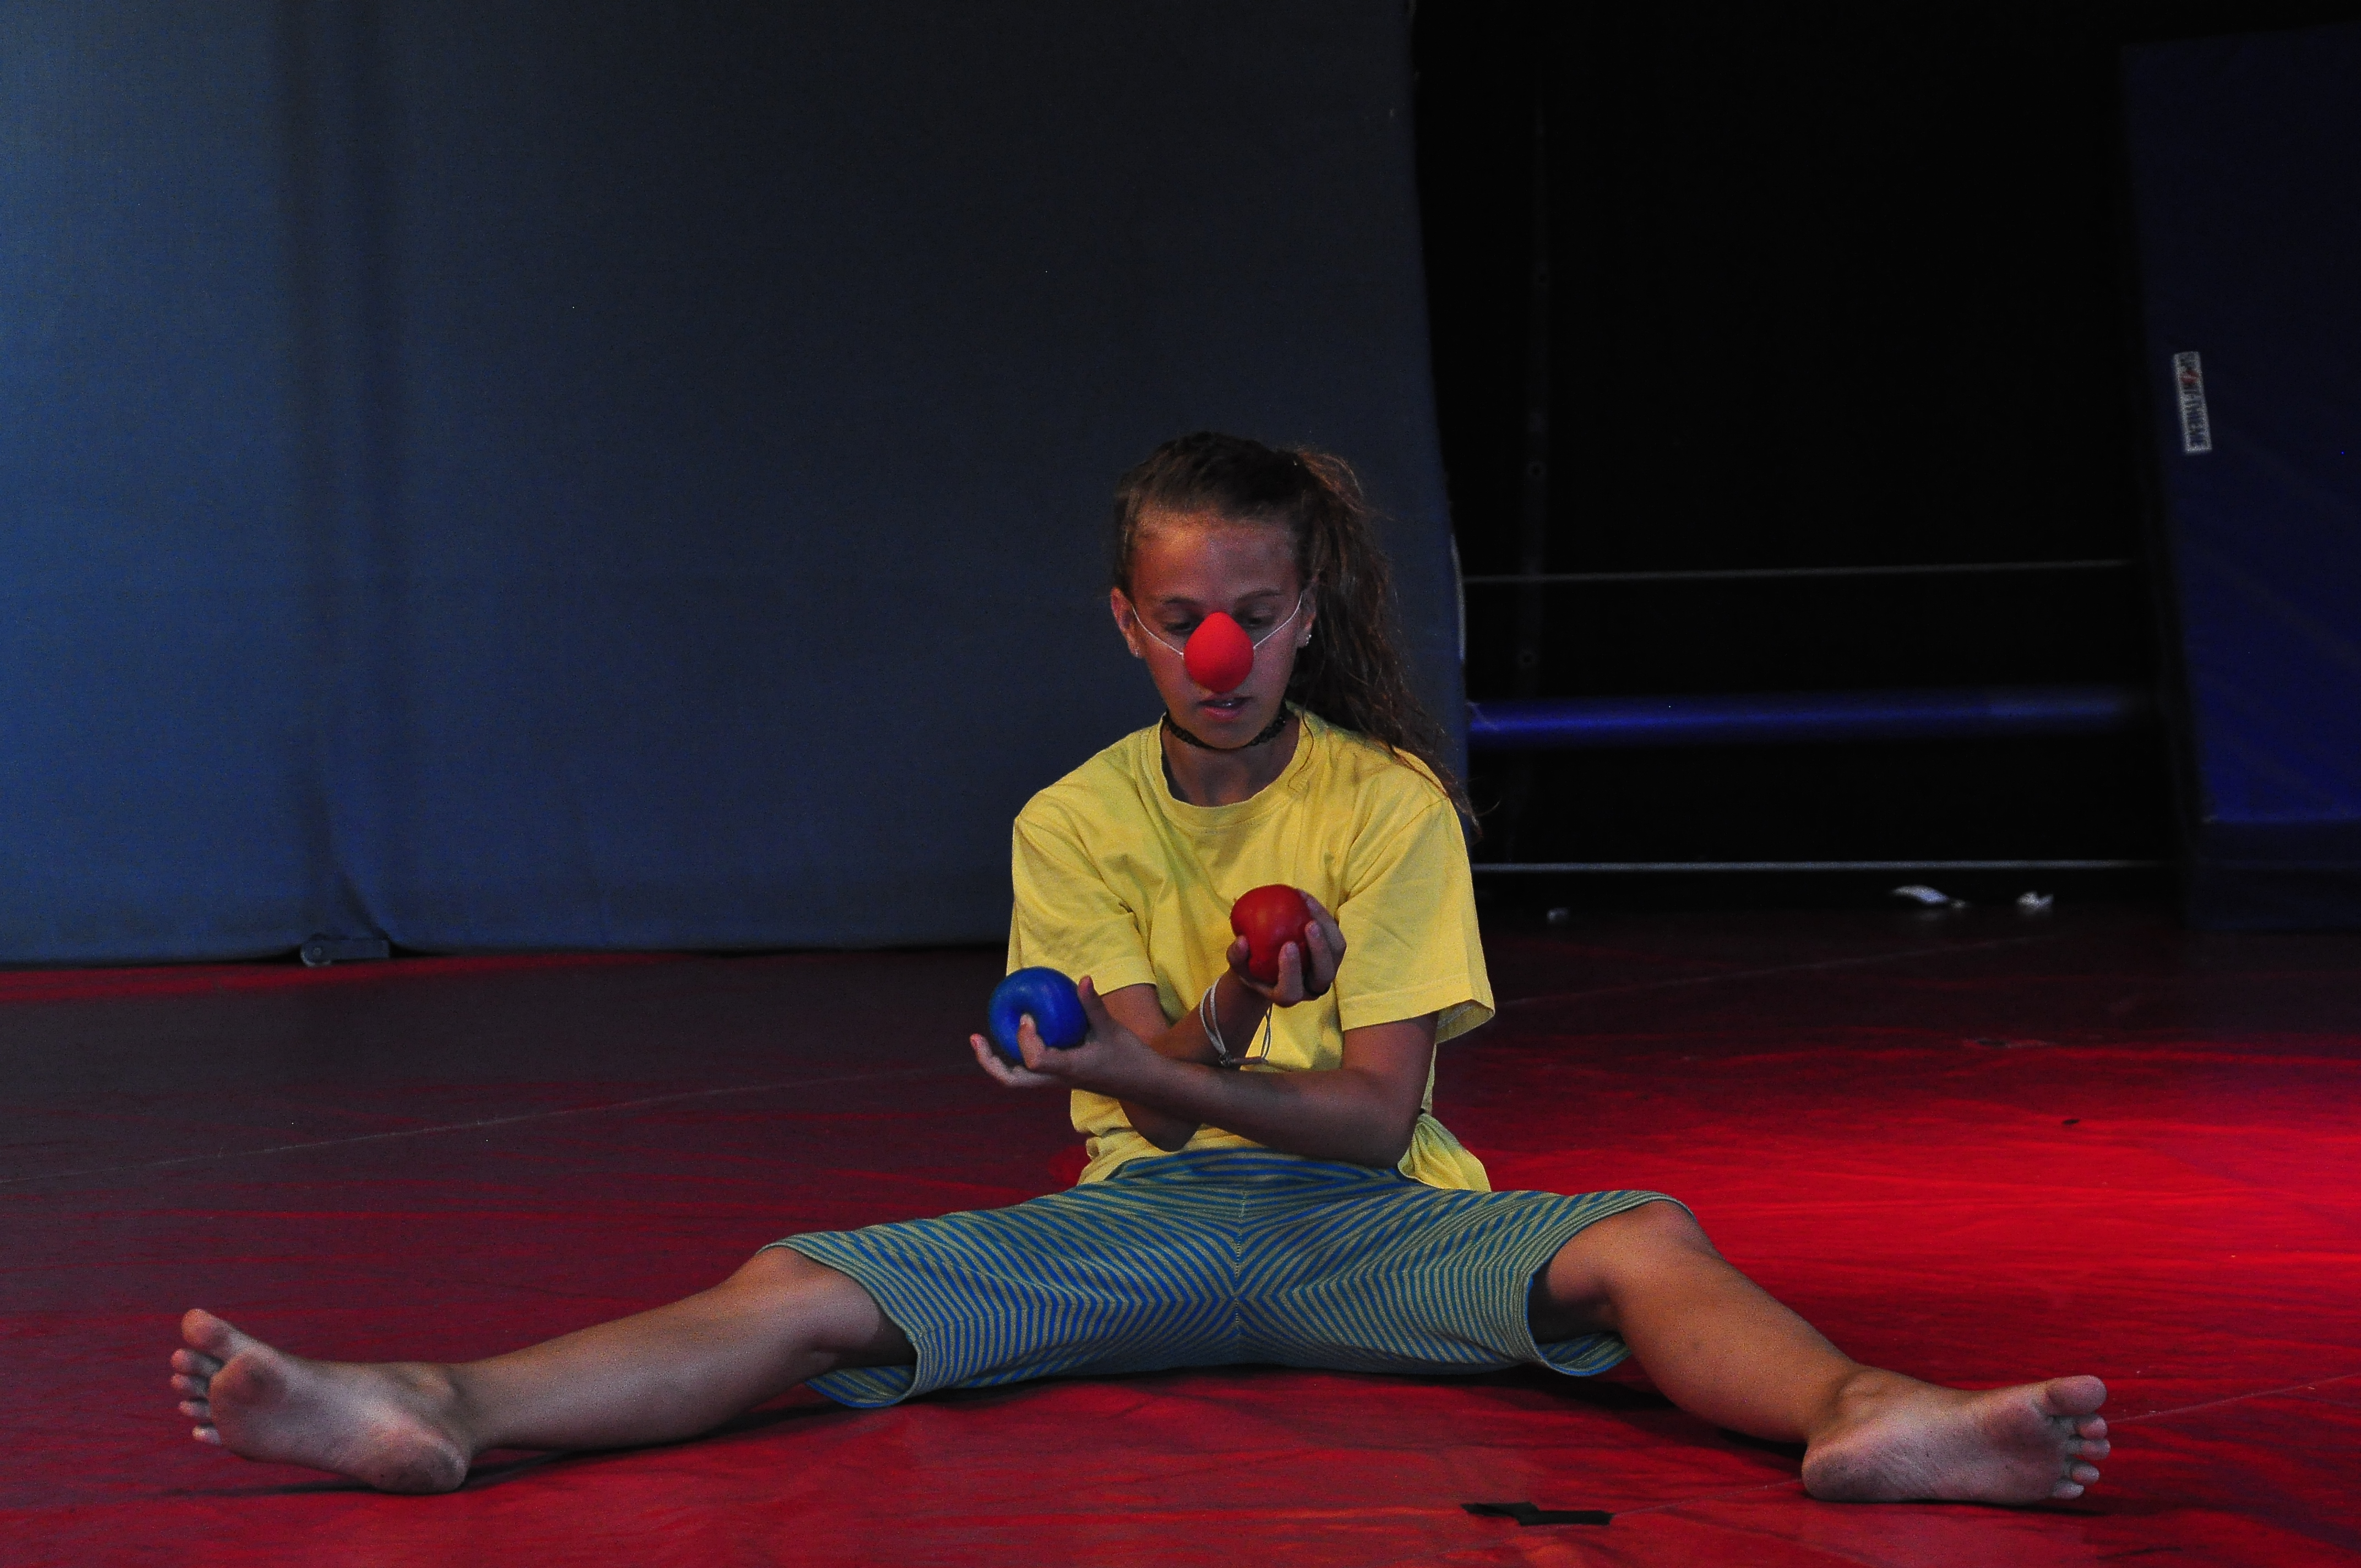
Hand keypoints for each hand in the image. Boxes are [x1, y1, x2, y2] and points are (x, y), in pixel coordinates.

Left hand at [969, 975, 1146, 1092]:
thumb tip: (1083, 978)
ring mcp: (1057, 1080)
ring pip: (1019, 1078)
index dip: (1025, 1039)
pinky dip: (1018, 1053)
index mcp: (1068, 1070)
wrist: (1145, 1084)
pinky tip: (1021, 1030)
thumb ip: (1093, 1006)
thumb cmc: (1130, 1058)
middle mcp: (1057, 1079)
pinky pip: (1032, 1067)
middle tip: (975, 1037)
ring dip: (999, 1060)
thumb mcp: (1112, 1029)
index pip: (1035, 1060)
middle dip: (990, 1061)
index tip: (1028, 1017)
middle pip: (1013, 1080)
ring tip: (984, 1037)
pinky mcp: (1062, 1076)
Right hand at [1228, 890, 1345, 1006]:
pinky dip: (1323, 915)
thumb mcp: (1239, 965)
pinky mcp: (1331, 954)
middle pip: (1324, 974)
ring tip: (1307, 903)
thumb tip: (1242, 940)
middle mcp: (1311, 987)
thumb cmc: (1252, 967)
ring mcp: (1324, 971)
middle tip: (1309, 924)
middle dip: (1320, 949)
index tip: (1286, 945)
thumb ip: (1237, 956)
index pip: (1292, 990)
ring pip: (1336, 952)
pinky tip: (1305, 897)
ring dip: (1327, 927)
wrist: (1270, 967)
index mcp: (1287, 995)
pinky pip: (1334, 934)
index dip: (1291, 970)